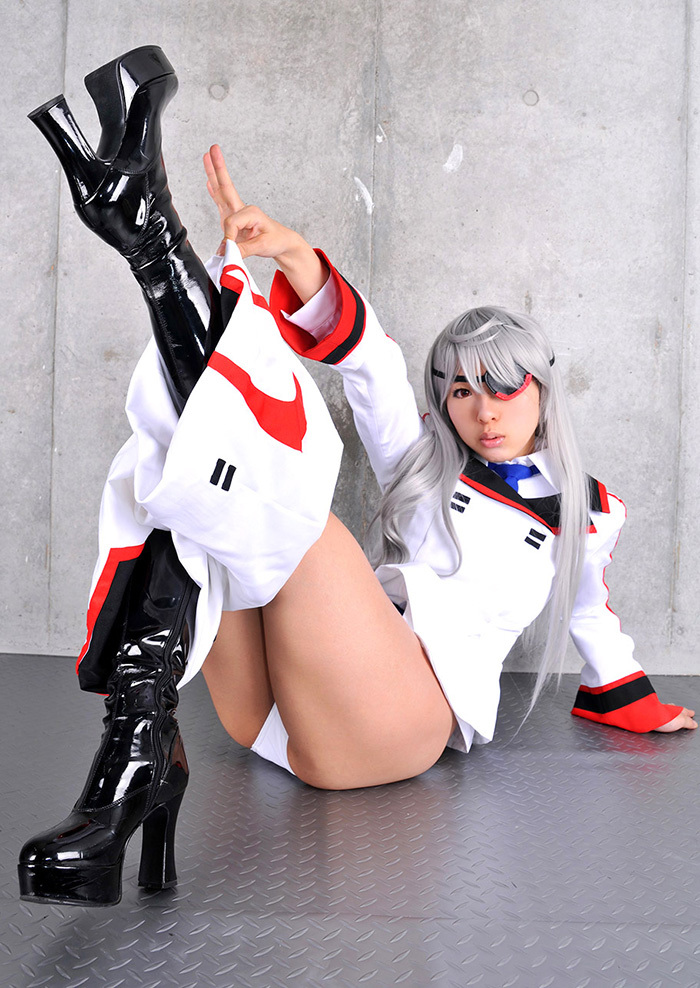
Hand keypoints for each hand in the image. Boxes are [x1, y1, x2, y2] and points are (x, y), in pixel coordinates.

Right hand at [203, 144, 301, 259]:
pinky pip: (220, 201)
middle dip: (218, 168)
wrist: (282, 242)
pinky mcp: (232, 217)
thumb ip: (243, 249)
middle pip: (226, 187)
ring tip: (206, 156)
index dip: (229, 238)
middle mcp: (243, 208)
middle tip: (211, 150)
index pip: (231, 223)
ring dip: (213, 173)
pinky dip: (213, 190)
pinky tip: (208, 181)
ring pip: (221, 190)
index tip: (230, 251)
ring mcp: (236, 211)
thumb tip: (226, 252)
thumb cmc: (276, 240)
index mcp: (251, 212)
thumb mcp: (262, 246)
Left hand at [653, 707, 697, 731]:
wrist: (647, 716)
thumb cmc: (663, 717)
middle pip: (674, 710)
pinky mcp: (650, 716)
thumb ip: (688, 722)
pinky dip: (659, 716)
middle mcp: (667, 709)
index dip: (688, 713)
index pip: (684, 711)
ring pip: (665, 711)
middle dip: (678, 712)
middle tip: (681, 713)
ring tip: (671, 717)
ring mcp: (658, 712)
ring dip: (668, 714)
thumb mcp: (681, 721)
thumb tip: (694, 723)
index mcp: (676, 710)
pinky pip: (657, 715)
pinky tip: (659, 720)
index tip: (691, 713)